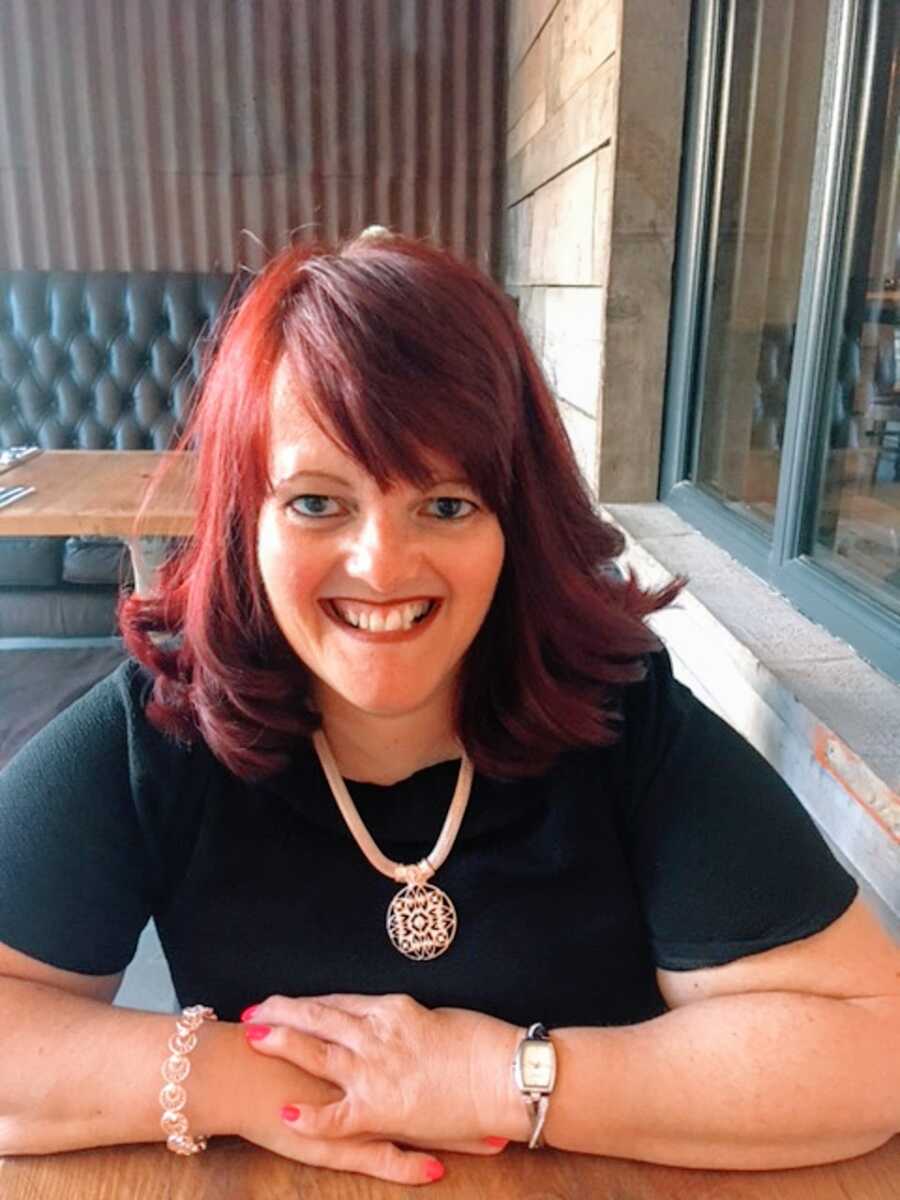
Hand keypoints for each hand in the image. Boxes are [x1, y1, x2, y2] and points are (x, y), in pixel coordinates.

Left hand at [240, 992, 524, 1181]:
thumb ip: (410, 1022)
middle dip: (282, 1012)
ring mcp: (375, 1068)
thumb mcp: (440, 1019)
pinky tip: (286, 1111)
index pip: (340, 1002)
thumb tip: (395, 1023)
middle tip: (253, 1010)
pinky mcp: (381, 1107)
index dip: (309, 1002)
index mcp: (393, 1010)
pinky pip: (335, 1114)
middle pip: (319, 1016)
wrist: (505, 1074)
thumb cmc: (484, 1044)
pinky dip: (309, 1114)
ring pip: (317, 1050)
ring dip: (282, 1042)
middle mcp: (377, 1032)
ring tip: (253, 1036)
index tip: (286, 1001)